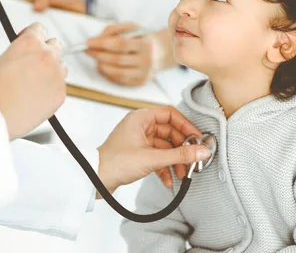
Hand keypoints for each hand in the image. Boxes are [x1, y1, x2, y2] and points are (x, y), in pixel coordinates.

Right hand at [0, 23, 67, 139]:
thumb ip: (15, 56)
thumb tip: (20, 59)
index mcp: (29, 43)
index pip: (39, 28)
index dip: (32, 34)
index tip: (30, 41)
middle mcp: (47, 56)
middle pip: (55, 45)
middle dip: (46, 51)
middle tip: (34, 62)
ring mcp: (57, 75)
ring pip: (61, 66)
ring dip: (52, 70)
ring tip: (34, 83)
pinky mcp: (61, 93)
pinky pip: (60, 87)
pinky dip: (51, 90)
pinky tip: (36, 97)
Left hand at [86, 23, 175, 85]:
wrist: (160, 53)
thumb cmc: (142, 38)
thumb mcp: (131, 28)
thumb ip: (114, 30)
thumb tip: (95, 40)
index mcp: (146, 44)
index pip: (121, 44)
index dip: (102, 43)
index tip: (88, 42)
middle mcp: (147, 60)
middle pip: (117, 59)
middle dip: (99, 54)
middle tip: (87, 50)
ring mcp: (144, 73)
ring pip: (117, 72)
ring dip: (101, 65)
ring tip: (95, 58)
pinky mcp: (140, 82)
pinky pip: (119, 79)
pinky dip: (108, 73)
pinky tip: (104, 66)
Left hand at [96, 106, 210, 193]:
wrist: (93, 180)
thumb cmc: (114, 163)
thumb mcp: (152, 158)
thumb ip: (179, 155)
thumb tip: (201, 151)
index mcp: (141, 118)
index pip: (170, 114)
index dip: (186, 125)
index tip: (197, 138)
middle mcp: (140, 126)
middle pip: (170, 132)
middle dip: (182, 149)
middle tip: (193, 159)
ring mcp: (139, 141)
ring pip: (165, 147)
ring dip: (174, 161)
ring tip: (182, 174)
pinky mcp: (138, 154)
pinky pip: (157, 158)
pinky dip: (164, 168)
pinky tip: (169, 181)